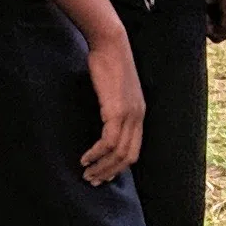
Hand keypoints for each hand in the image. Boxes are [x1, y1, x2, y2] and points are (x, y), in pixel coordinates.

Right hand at [78, 36, 146, 182]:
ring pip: (118, 153)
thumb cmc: (107, 62)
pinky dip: (96, 154)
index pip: (134, 149)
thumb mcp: (113, 89)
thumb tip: (100, 117)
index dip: (119, 166)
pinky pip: (108, 141)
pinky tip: (85, 158)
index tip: (104, 174)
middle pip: (128, 156)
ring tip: (86, 174)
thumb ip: (111, 105)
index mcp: (139, 113)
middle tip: (92, 181)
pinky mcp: (116, 111)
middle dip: (110, 172)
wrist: (110, 44)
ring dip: (101, 167)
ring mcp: (129, 115)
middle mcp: (138, 117)